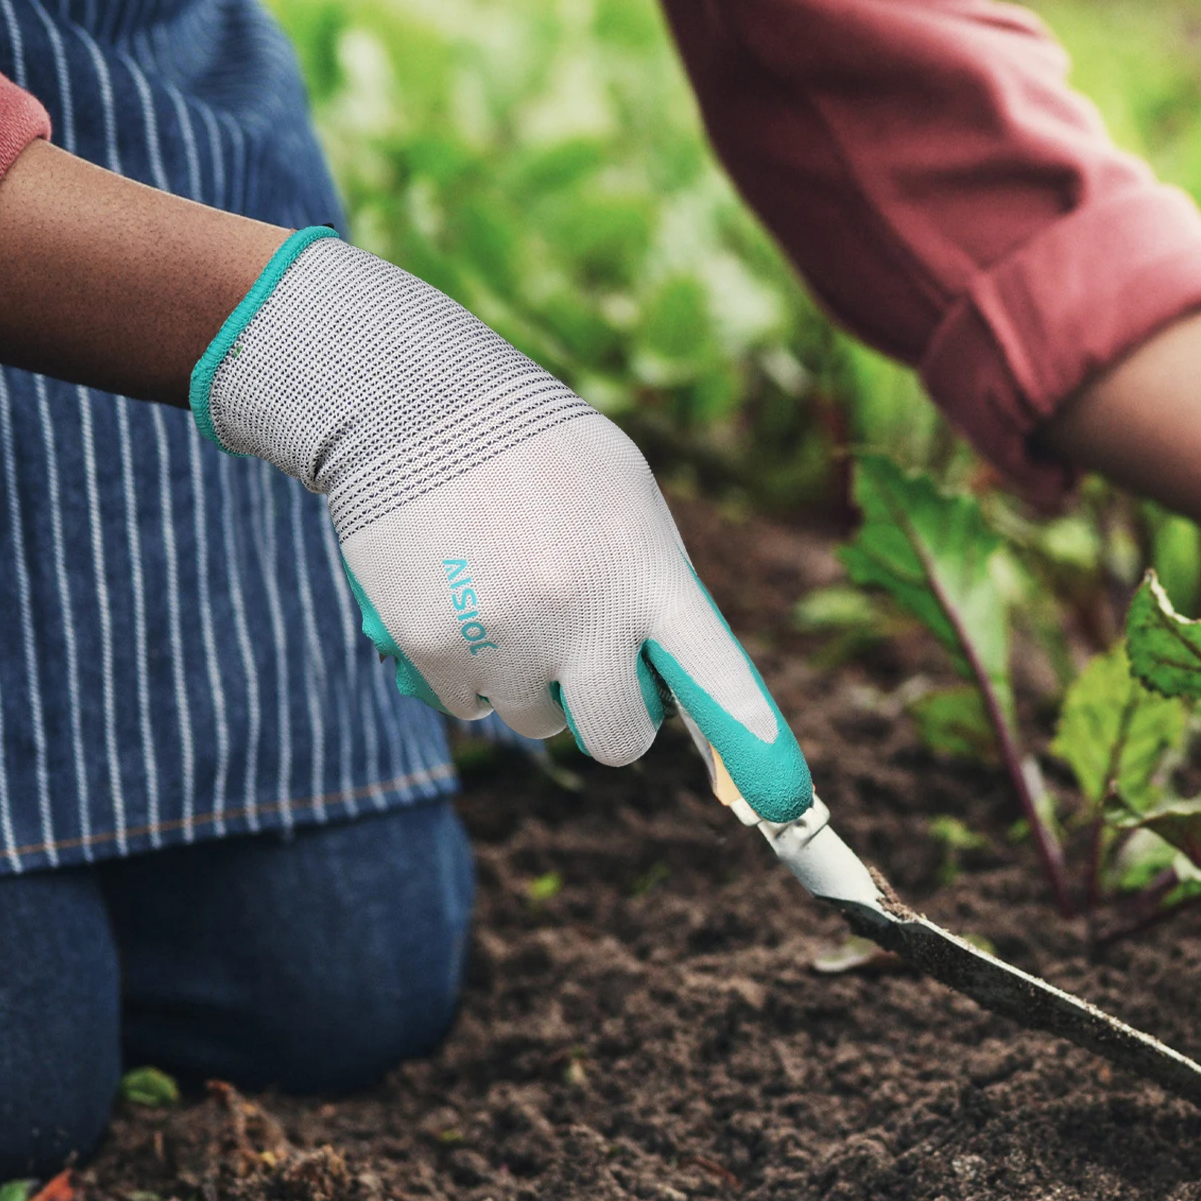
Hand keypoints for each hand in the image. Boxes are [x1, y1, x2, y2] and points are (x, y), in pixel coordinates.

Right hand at [193, 229, 813, 821]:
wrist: (415, 403)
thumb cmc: (538, 449)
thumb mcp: (625, 495)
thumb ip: (652, 580)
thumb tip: (667, 668)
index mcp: (647, 574)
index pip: (714, 676)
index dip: (750, 741)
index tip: (785, 797)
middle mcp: (584, 617)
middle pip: (618, 736)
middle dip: (608, 716)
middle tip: (587, 670)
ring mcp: (507, 638)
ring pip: (532, 720)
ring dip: (526, 682)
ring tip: (505, 597)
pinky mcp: (435, 648)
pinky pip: (465, 706)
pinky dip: (464, 671)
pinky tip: (458, 597)